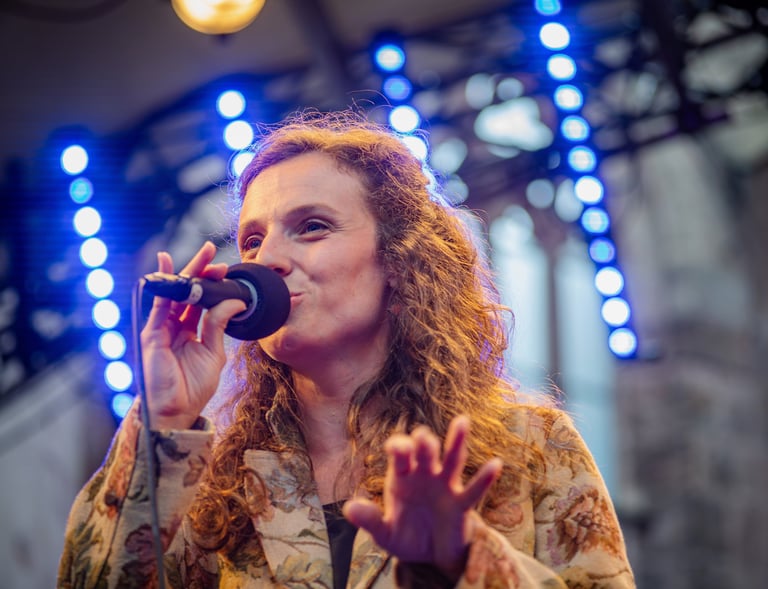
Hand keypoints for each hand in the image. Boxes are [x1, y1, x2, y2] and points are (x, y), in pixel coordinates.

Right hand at [140, 241, 245, 429]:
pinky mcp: (152, 335)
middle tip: (211, 250)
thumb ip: (219, 325)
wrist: (177, 410)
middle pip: (187, 292)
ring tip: (201, 256)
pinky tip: (169, 271)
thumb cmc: (193, 387)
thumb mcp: (214, 352)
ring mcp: (162, 329)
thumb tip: (236, 301)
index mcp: (190, 331)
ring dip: (187, 274)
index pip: (201, 300)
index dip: (211, 284)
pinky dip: (163, 288)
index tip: (224, 268)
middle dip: (199, 269)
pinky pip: (158, 307)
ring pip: (174, 294)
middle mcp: (175, 326)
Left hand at [343, 416, 501, 580]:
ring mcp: (445, 487)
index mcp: (402, 477)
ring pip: (452, 460)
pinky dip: (485, 479)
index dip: (398, 447)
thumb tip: (348, 508)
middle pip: (425, 451)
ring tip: (462, 421)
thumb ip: (369, 520)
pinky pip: (474, 490)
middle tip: (423, 438)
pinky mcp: (461, 504)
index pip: (399, 454)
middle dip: (424, 443)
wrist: (431, 556)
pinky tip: (496, 464)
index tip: (397, 449)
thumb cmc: (406, 536)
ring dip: (457, 442)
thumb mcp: (384, 533)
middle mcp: (424, 475)